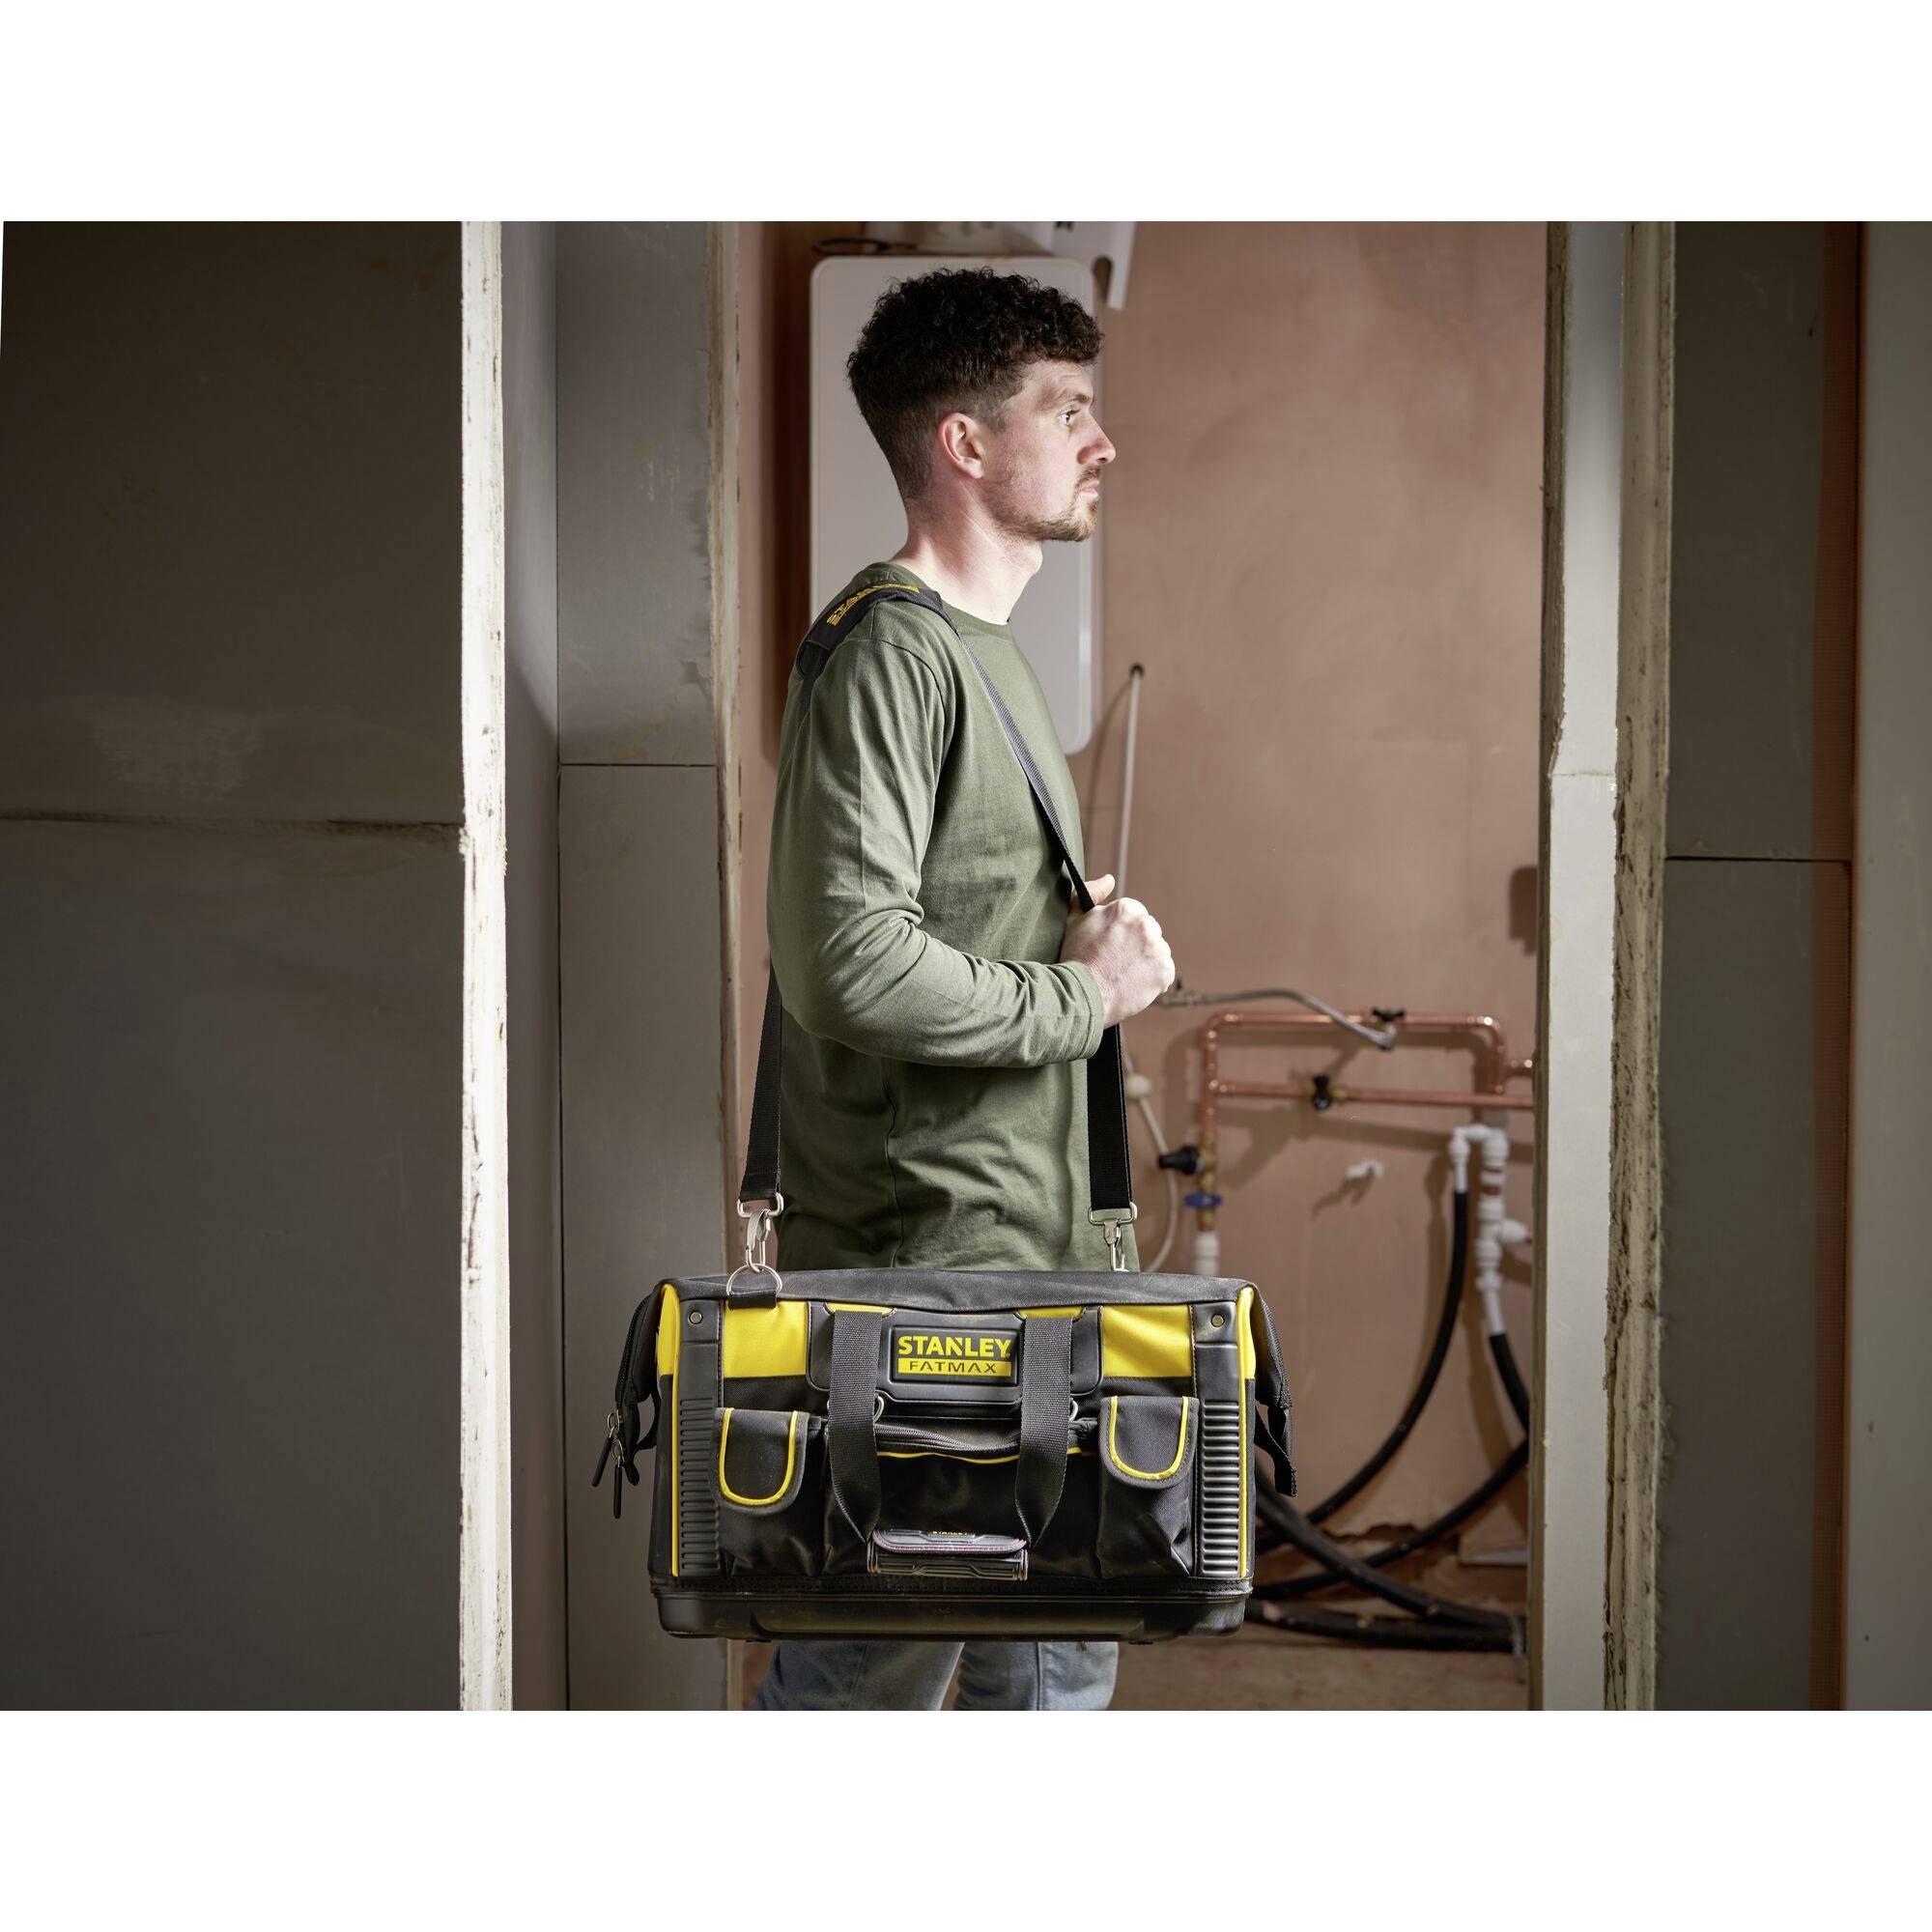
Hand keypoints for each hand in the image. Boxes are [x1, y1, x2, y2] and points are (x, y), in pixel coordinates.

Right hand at [1059, 872, 1174, 1028]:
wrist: (1080, 995)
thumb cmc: (1075, 957)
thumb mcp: (1075, 919)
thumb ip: (1092, 893)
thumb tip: (1109, 879)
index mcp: (1126, 908)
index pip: (1135, 916)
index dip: (1121, 933)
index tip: (1110, 946)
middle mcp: (1146, 924)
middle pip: (1149, 932)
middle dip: (1137, 944)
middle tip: (1116, 962)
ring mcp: (1158, 948)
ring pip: (1158, 951)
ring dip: (1146, 960)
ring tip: (1124, 974)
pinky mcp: (1165, 971)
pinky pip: (1164, 972)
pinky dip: (1153, 979)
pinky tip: (1133, 984)